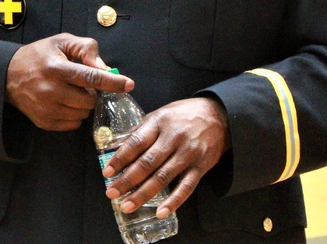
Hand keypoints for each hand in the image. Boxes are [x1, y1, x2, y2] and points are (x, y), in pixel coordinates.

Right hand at [5, 33, 133, 130]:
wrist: (8, 76)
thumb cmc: (39, 55)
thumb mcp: (60, 42)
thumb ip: (85, 49)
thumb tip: (105, 68)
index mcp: (56, 68)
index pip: (91, 77)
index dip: (112, 82)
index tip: (129, 84)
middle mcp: (51, 91)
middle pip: (90, 99)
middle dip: (93, 92)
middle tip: (82, 84)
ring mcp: (47, 109)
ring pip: (83, 114)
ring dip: (84, 104)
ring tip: (71, 92)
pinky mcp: (45, 123)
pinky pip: (74, 124)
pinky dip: (75, 114)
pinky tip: (64, 102)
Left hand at [101, 97, 230, 216]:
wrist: (219, 116)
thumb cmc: (184, 114)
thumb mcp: (161, 113)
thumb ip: (143, 130)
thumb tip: (120, 146)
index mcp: (159, 123)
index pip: (136, 142)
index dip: (120, 158)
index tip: (107, 172)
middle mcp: (172, 139)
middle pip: (147, 163)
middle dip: (127, 180)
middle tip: (112, 193)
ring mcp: (187, 154)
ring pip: (163, 178)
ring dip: (143, 194)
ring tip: (127, 205)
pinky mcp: (200, 167)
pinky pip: (186, 187)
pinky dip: (173, 201)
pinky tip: (160, 212)